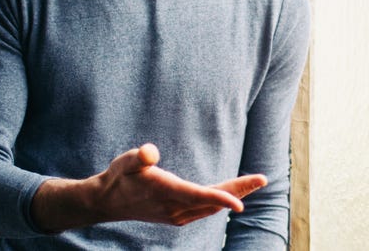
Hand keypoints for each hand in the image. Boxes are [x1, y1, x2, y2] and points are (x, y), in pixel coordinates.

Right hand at [31, 143, 267, 231]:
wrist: (105, 202)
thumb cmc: (117, 177)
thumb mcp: (124, 162)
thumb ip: (138, 157)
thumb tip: (150, 152)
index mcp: (166, 192)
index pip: (198, 196)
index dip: (220, 199)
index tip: (240, 204)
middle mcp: (174, 208)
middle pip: (212, 201)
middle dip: (239, 191)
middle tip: (262, 179)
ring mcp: (176, 215)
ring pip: (211, 207)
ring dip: (233, 196)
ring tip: (254, 184)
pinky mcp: (176, 217)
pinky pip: (204, 210)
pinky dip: (220, 202)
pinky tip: (231, 195)